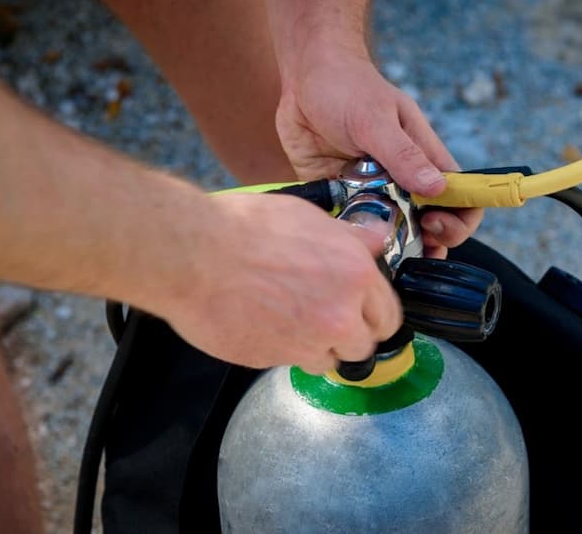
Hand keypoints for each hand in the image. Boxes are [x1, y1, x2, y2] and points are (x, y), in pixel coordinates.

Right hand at [158, 192, 402, 371]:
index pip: (388, 315)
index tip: (364, 316)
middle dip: (349, 337)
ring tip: (291, 323)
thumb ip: (349, 238)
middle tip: (328, 322)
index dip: (374, 316)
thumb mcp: (308, 217)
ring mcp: (307, 342)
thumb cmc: (245, 227)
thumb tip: (376, 239)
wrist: (193, 254)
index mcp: (356, 274)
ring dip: (316, 348)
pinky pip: (290, 363)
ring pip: (328, 361)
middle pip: (363, 346)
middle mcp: (340, 314)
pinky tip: (266, 326)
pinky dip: (284, 351)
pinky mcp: (273, 360)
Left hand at [275, 44, 482, 258]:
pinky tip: (346, 244)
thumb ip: (403, 154)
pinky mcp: (343, 198)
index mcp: (425, 160)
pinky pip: (354, 227)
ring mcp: (374, 192)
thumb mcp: (376, 119)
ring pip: (393, 234)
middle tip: (407, 243)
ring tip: (380, 254)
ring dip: (391, 248)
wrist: (304, 78)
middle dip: (427, 242)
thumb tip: (438, 189)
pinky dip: (354, 240)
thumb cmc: (348, 86)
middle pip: (431, 226)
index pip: (462, 197)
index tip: (435, 222)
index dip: (460, 219)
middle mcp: (404, 181)